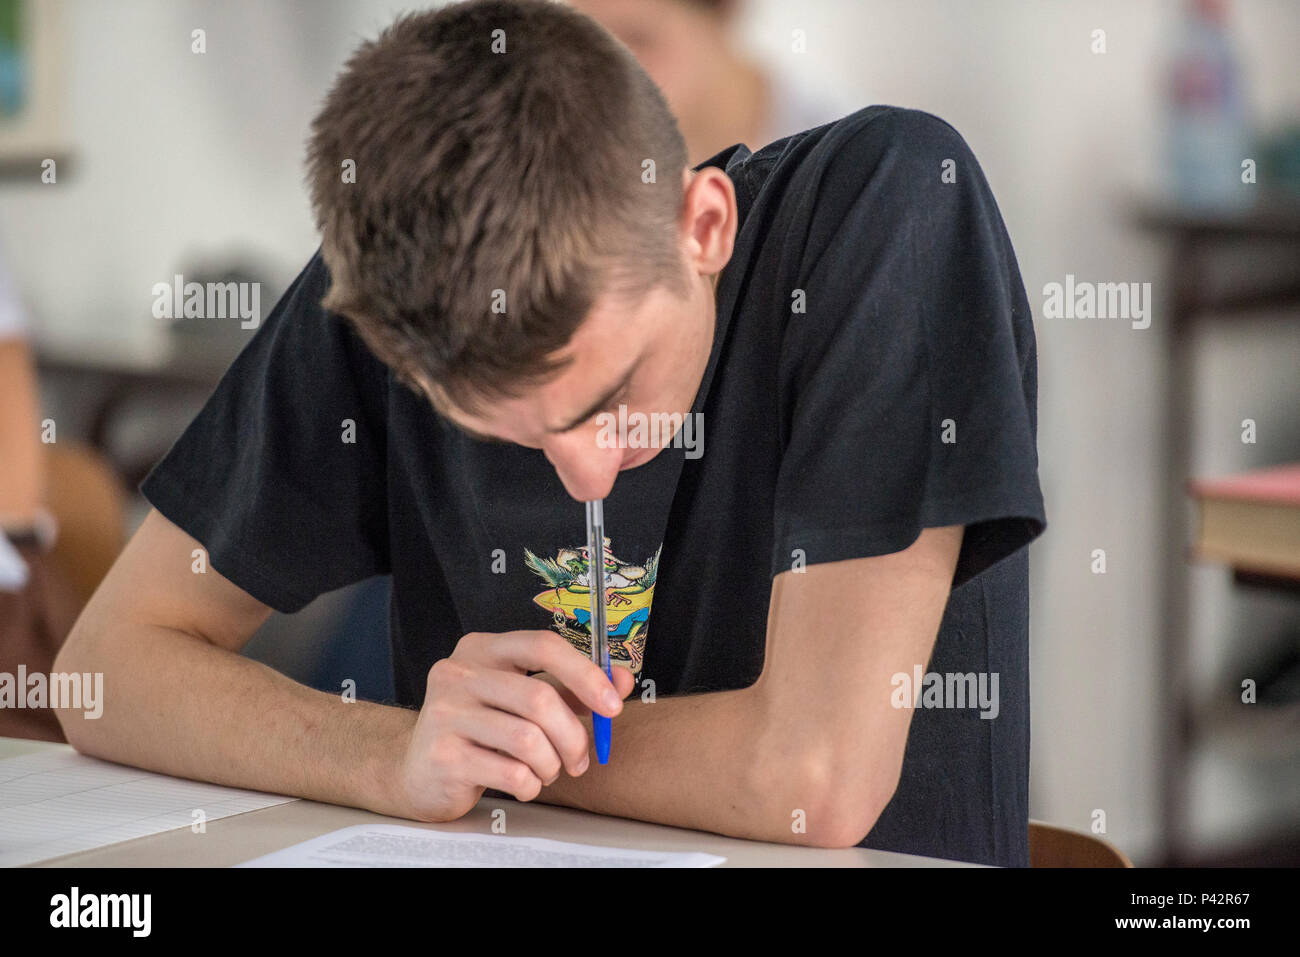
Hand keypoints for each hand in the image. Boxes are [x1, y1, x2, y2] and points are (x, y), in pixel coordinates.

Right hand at [392, 630, 632, 821]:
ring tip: (547, 771)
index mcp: (482, 650)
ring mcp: (445, 713)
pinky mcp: (442, 754)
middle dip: (574, 736)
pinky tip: (524, 784)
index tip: (612, 705)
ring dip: (552, 764)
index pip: (543, 646)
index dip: (585, 674)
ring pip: (528, 739)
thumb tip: (622, 681)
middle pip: (539, 698)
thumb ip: (570, 689)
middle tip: (580, 759)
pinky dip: (531, 785)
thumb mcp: (523, 702)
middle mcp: (458, 673)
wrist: (419, 772)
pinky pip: (510, 772)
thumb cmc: (480, 732)